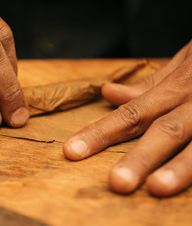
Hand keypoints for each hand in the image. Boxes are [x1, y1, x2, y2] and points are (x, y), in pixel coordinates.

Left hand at [63, 41, 191, 196]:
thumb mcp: (182, 64)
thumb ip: (149, 85)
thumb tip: (109, 93)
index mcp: (177, 87)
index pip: (131, 113)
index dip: (101, 132)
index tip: (73, 151)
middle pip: (164, 130)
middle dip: (140, 158)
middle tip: (117, 182)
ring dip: (178, 168)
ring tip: (156, 187)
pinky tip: (186, 188)